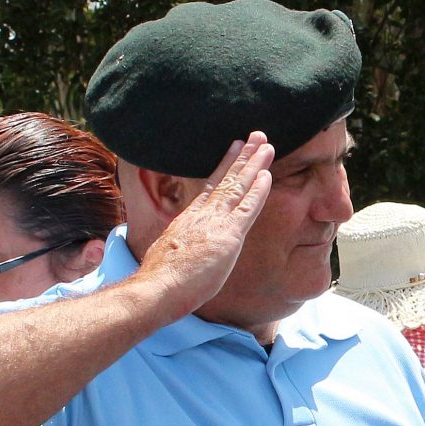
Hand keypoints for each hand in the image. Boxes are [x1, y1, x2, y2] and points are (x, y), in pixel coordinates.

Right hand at [133, 133, 274, 319]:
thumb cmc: (159, 282)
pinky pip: (247, 208)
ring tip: (265, 144)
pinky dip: (258, 190)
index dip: (224, 168)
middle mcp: (201, 215)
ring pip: (238, 186)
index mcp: (188, 220)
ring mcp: (215, 222)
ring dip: (253, 164)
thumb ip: (178, 249)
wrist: (157, 288)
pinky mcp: (228, 235)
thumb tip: (177, 255)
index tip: (233, 151)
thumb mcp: (167, 257)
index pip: (210, 189)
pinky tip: (267, 174)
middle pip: (225, 179)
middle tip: (255, 136)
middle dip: (241, 156)